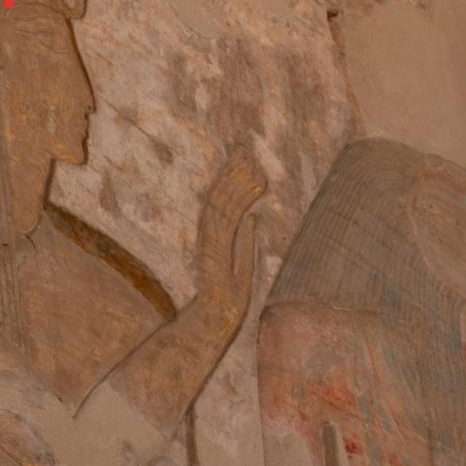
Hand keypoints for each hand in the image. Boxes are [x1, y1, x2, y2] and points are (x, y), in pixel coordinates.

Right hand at [197, 146, 265, 295]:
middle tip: (244, 150)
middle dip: (232, 172)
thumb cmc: (230, 295)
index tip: (244, 161)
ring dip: (235, 181)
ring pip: (222, 201)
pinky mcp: (214, 245)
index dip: (232, 179)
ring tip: (249, 163)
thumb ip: (247, 240)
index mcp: (216, 235)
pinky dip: (239, 200)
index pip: (223, 200)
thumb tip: (255, 217)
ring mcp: (211, 238)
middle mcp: (211, 232)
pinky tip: (252, 188)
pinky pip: (227, 217)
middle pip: (220, 194)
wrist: (218, 314)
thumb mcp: (244, 263)